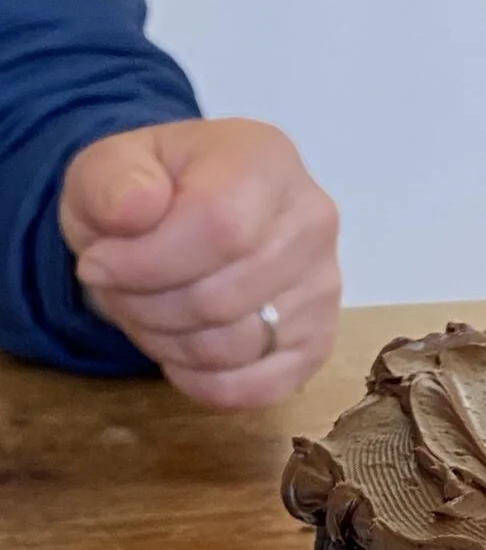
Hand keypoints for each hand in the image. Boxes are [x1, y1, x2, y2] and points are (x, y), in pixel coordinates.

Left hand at [60, 117, 340, 409]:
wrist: (185, 219)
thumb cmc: (149, 193)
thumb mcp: (107, 168)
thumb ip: (110, 180)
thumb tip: (134, 208)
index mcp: (268, 161)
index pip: (221, 229)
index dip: (148, 264)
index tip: (97, 266)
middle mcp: (313, 223)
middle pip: (222, 299)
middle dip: (149, 308)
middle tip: (120, 291)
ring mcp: (323, 290)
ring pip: (236, 348)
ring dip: (170, 345)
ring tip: (149, 313)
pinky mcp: (317, 344)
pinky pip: (258, 389)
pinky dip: (205, 383)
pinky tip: (181, 354)